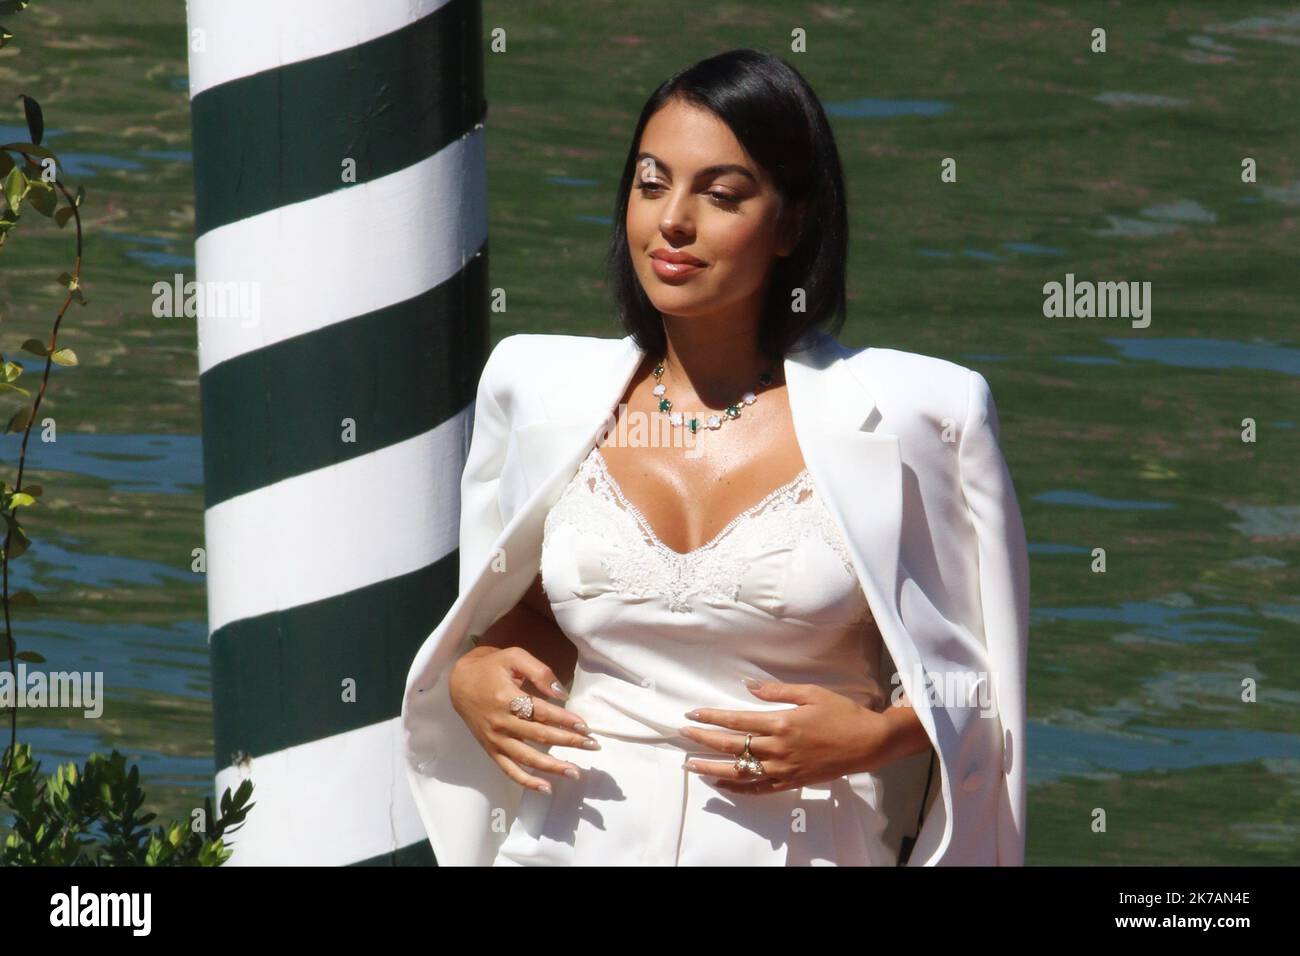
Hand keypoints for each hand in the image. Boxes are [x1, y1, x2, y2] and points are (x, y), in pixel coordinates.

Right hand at [449, 645, 597, 794]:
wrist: (459, 682)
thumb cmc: (491, 667)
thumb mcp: (514, 657)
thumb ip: (539, 672)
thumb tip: (561, 694)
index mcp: (507, 697)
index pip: (542, 712)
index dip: (565, 720)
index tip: (586, 727)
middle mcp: (501, 722)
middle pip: (540, 735)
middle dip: (569, 742)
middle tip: (593, 746)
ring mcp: (495, 739)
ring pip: (527, 758)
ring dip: (553, 767)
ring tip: (575, 772)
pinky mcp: (491, 750)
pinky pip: (509, 770)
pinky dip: (527, 782)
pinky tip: (546, 788)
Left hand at [679, 679, 896, 794]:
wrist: (869, 743)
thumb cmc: (842, 713)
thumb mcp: (811, 694)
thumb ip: (776, 691)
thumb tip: (747, 686)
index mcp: (781, 723)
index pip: (736, 721)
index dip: (711, 717)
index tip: (691, 714)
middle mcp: (778, 748)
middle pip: (732, 746)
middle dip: (704, 740)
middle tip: (683, 735)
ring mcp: (784, 768)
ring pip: (740, 771)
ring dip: (712, 768)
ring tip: (691, 766)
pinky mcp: (792, 781)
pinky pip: (759, 788)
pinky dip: (738, 787)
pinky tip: (722, 783)